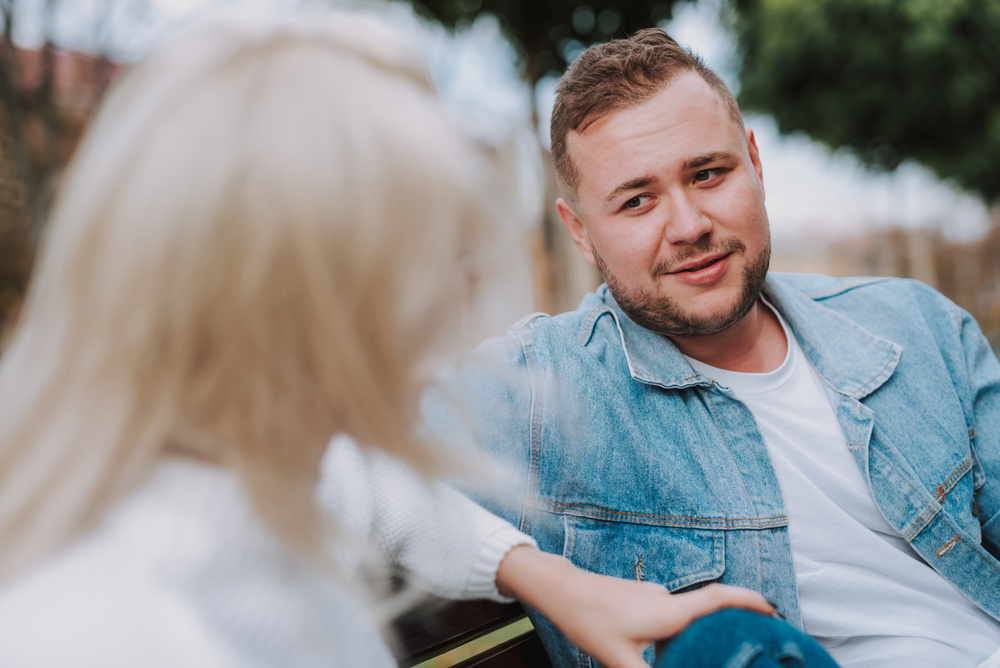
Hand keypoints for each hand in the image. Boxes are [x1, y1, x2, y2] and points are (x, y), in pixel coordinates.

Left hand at [496, 546, 773, 667]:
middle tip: (753, 637)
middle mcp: (665, 600)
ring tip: (713, 650)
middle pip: (710, 607)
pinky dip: (681, 627)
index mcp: (668, 612)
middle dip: (734, 619)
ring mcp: (652, 596)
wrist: (561, 590)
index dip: (749, 602)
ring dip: (703, 627)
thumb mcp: (619, 660)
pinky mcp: (640, 598)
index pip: (719, 601)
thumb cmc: (589, 621)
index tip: (772, 609)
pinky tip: (673, 648)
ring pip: (687, 613)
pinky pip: (670, 613)